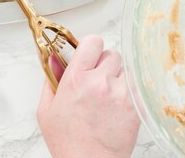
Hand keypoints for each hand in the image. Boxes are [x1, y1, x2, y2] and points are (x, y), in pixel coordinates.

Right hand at [37, 35, 139, 157]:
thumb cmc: (68, 142)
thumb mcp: (47, 110)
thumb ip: (51, 79)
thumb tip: (55, 59)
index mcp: (76, 79)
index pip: (92, 42)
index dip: (90, 47)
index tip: (89, 55)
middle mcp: (100, 82)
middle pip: (111, 54)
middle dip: (104, 64)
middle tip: (98, 79)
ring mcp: (120, 93)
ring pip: (125, 69)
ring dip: (118, 77)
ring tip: (109, 95)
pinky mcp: (136, 105)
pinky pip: (136, 85)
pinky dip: (130, 91)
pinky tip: (119, 103)